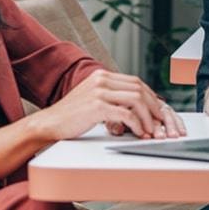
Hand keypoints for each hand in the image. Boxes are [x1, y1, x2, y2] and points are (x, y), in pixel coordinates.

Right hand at [33, 69, 182, 140]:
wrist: (48, 124)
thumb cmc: (70, 117)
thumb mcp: (92, 100)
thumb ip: (111, 97)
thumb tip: (135, 106)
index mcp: (101, 76)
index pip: (135, 82)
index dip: (151, 96)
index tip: (158, 110)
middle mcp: (101, 79)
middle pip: (139, 89)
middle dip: (154, 107)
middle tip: (160, 122)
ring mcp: (99, 91)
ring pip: (136, 100)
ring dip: (148, 117)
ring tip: (151, 131)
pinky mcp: (96, 106)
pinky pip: (126, 114)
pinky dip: (137, 125)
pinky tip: (139, 133)